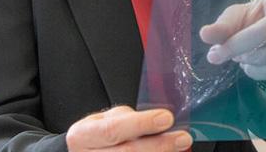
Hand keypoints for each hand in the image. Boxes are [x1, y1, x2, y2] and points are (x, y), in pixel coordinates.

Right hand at [65, 106, 192, 151]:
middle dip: (159, 145)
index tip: (166, 118)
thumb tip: (159, 119)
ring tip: (180, 148)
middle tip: (182, 138)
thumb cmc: (95, 137)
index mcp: (84, 135)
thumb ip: (127, 119)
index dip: (140, 124)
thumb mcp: (102, 120)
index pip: (113, 129)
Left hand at [199, 0, 265, 84]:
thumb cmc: (254, 25)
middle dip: (235, 46)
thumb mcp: (236, 21)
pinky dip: (256, 72)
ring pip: (265, 56)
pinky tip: (254, 65)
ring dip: (246, 60)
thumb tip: (205, 34)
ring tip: (242, 56)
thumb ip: (221, 26)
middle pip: (261, 33)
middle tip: (217, 54)